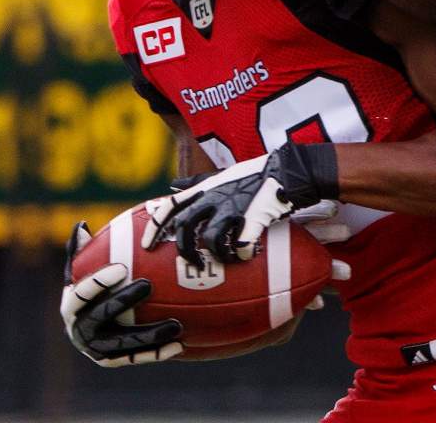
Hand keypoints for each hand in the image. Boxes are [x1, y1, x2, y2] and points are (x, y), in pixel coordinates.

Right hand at [60, 221, 183, 366]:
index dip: (99, 281)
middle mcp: (78, 329)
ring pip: (122, 343)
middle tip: (148, 285)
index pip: (81, 292)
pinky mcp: (111, 361)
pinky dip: (155, 353)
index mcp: (70, 305)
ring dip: (148, 335)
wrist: (92, 325)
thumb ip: (81, 250)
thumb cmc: (92, 288)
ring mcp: (94, 348)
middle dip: (123, 300)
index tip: (122, 267)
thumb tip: (81, 225)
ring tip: (175, 324)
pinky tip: (179, 345)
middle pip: (101, 315)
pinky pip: (134, 358)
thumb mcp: (82, 269)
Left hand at [141, 143, 339, 266]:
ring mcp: (233, 210)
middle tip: (192, 265)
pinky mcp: (253, 221)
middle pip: (186, 229)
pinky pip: (241, 247)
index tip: (147, 246)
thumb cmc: (255, 175)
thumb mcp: (221, 174)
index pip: (170, 206)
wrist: (287, 171)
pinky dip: (242, 255)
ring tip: (225, 260)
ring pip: (211, 241)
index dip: (155, 228)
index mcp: (205, 189)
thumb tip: (173, 185)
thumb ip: (198, 182)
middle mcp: (214, 199)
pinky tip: (247, 256)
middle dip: (185, 251)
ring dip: (216, 256)